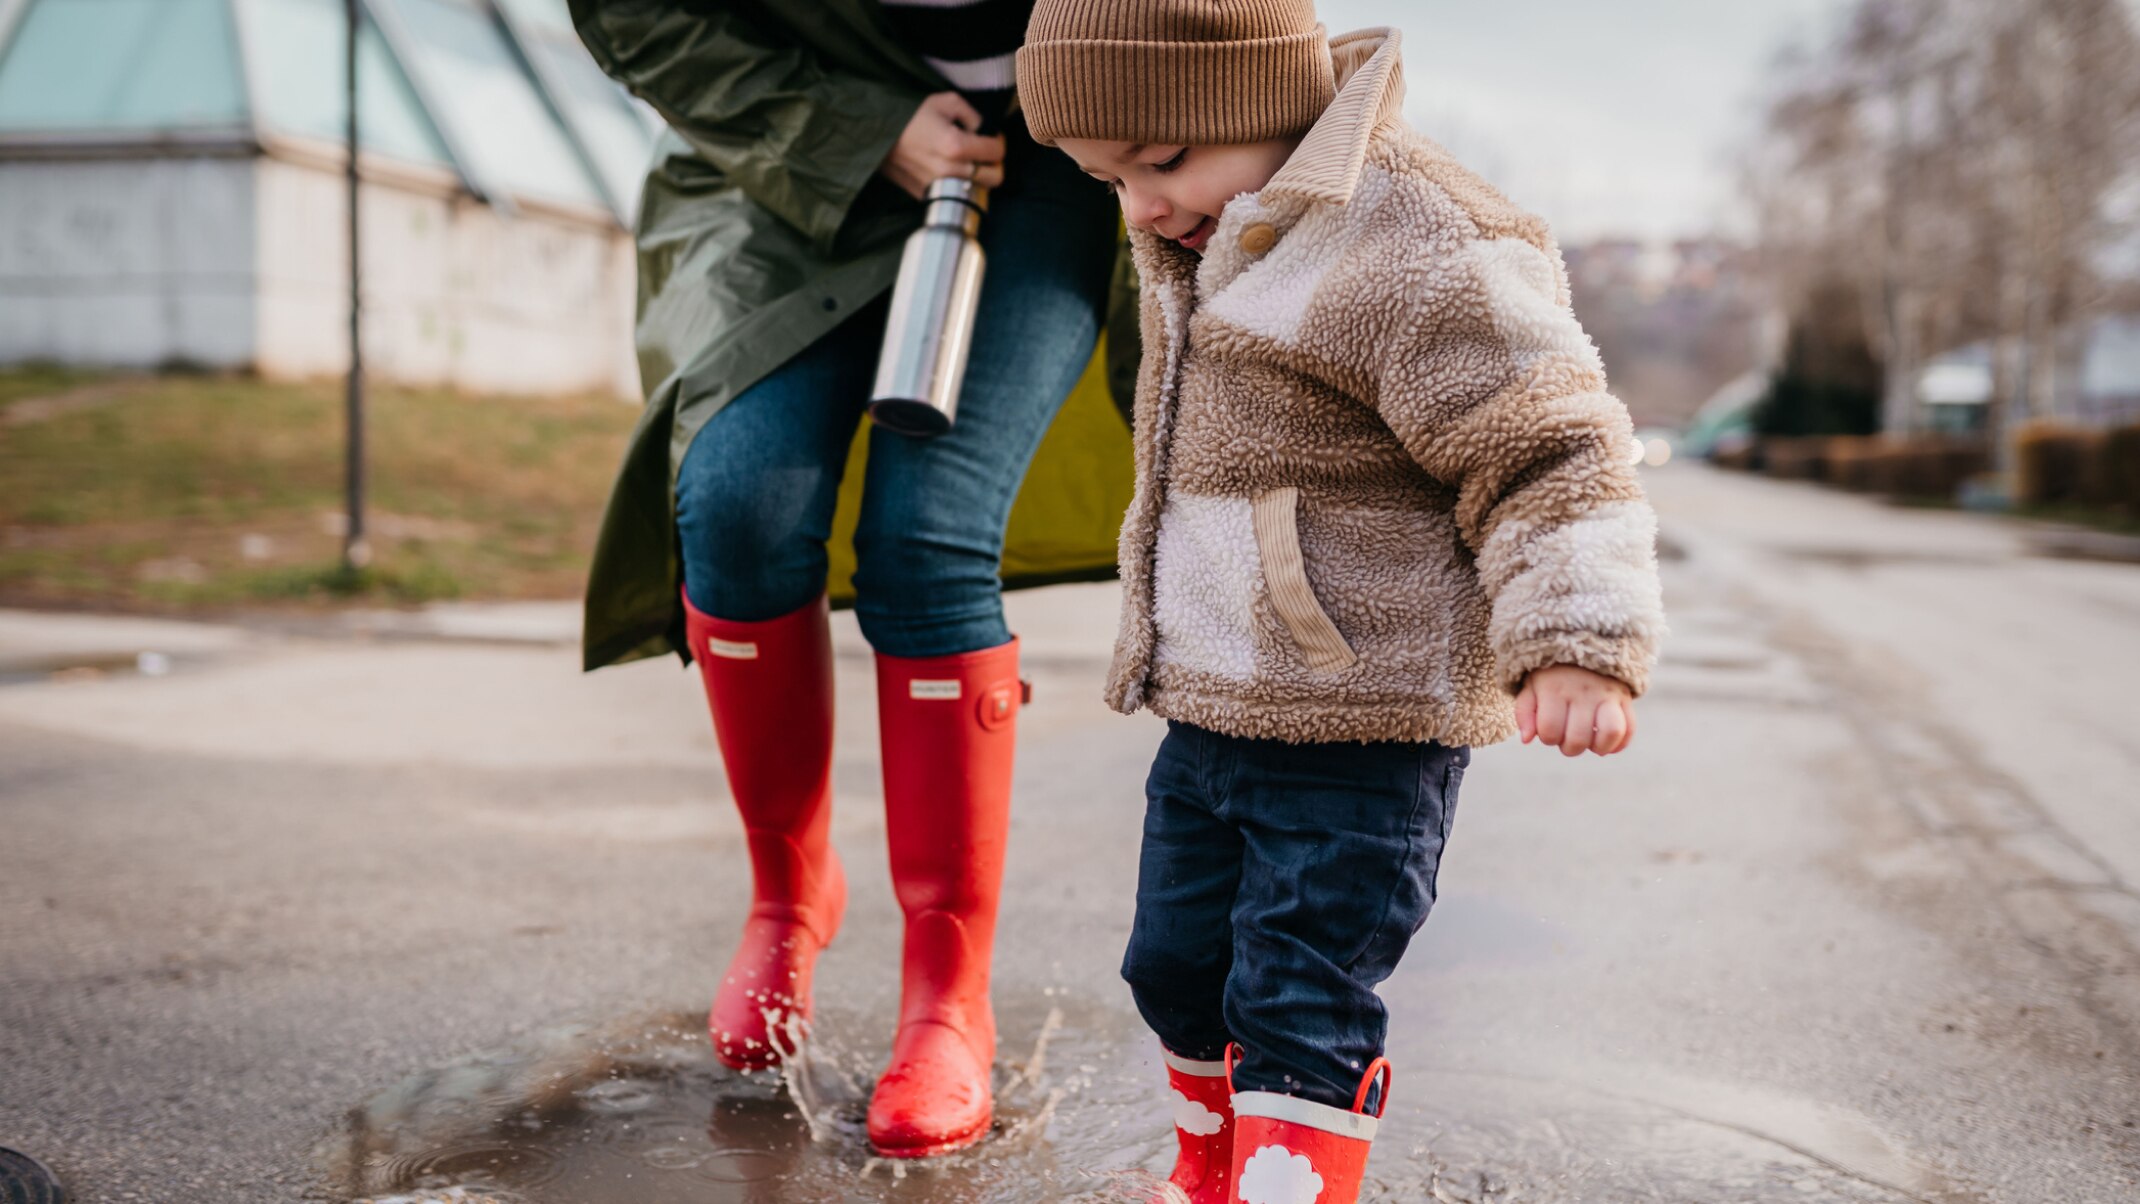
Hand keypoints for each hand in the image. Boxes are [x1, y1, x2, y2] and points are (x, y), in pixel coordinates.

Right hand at [879, 92, 1005, 198]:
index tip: (991, 137)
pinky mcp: (926, 195)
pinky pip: (954, 195)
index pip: (997, 152)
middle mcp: (949, 171)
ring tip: (968, 162)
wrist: (876, 134)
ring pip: (977, 191)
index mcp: (956, 146)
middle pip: (994, 178)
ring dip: (978, 178)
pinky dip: (958, 186)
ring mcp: (938, 186)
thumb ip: (972, 114)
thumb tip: (982, 130)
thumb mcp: (945, 101)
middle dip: (994, 164)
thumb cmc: (910, 114)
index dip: (998, 142)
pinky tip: (949, 170)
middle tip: (984, 153)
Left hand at [1515, 664, 1636, 756]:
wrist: (1582, 640)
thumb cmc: (1551, 671)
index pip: (1550, 732)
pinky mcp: (1625, 697)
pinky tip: (1607, 743)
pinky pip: (1629, 728)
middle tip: (1568, 737)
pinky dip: (1619, 743)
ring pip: (1610, 733)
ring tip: (1591, 743)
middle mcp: (1582, 692)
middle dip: (1569, 748)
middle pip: (1578, 739)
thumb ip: (1524, 712)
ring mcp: (1606, 694)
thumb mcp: (1530, 685)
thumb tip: (1526, 740)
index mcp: (1554, 690)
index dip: (1547, 738)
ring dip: (1599, 747)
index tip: (1549, 729)